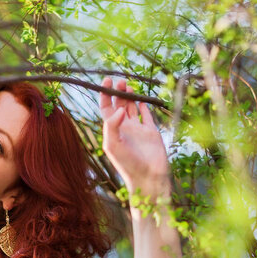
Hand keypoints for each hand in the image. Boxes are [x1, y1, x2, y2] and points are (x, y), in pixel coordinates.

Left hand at [99, 78, 170, 197]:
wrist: (148, 177)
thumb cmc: (127, 164)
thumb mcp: (113, 145)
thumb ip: (112, 126)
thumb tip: (119, 109)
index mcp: (112, 130)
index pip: (106, 108)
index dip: (104, 95)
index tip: (105, 81)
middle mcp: (124, 128)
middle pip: (118, 105)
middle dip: (117, 92)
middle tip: (118, 80)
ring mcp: (138, 129)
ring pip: (132, 107)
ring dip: (129, 96)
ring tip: (127, 85)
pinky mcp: (151, 132)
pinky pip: (147, 115)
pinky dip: (144, 106)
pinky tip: (141, 98)